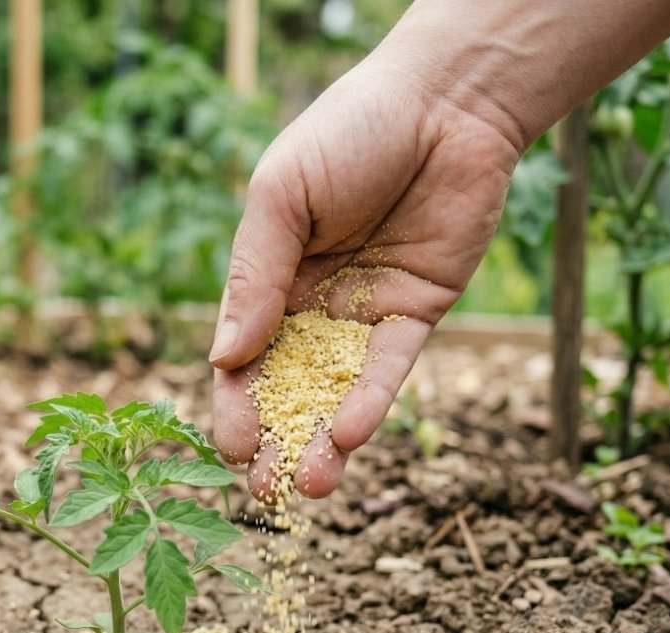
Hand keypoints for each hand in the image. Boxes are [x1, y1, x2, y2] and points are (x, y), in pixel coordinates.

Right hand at [209, 57, 520, 502]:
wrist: (446, 101)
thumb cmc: (349, 131)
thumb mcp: (282, 197)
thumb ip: (254, 277)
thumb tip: (223, 359)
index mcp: (268, 279)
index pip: (241, 357)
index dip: (234, 405)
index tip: (232, 450)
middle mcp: (312, 306)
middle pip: (287, 387)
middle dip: (275, 440)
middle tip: (265, 494)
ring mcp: (364, 315)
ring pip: (337, 391)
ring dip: (322, 441)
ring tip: (311, 486)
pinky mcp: (417, 315)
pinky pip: (390, 369)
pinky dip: (371, 401)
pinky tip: (350, 435)